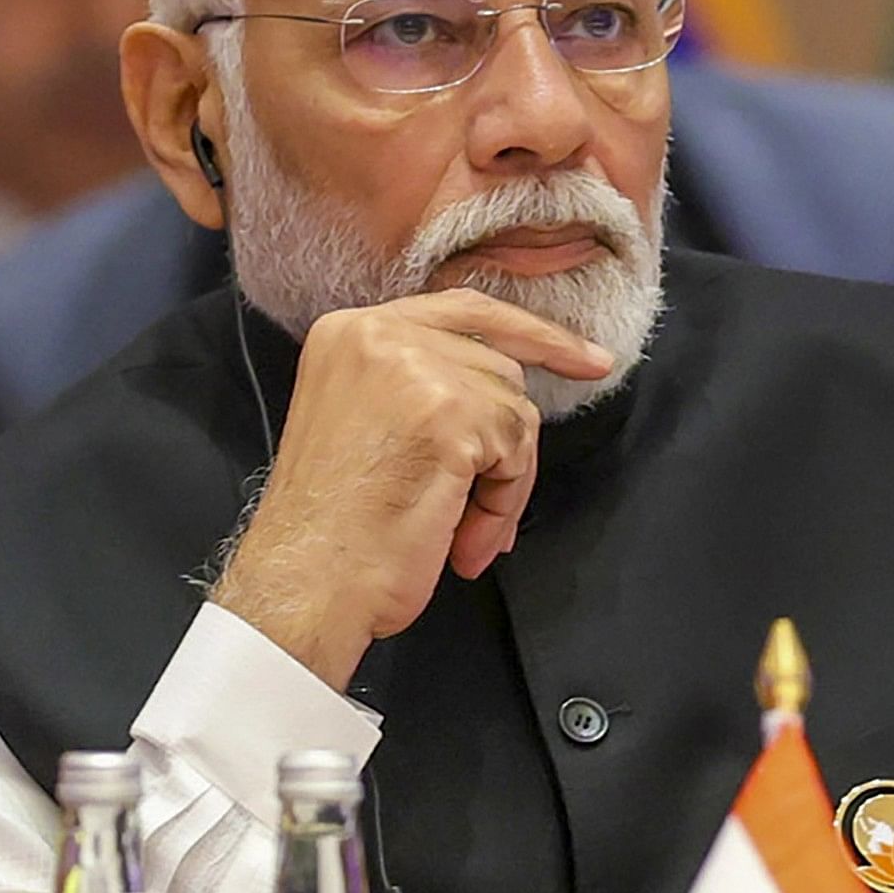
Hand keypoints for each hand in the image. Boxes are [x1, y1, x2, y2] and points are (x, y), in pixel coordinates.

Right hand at [210, 289, 614, 687]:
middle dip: (504, 440)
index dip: (532, 334)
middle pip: (497, 366)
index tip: (586, 360)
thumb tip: (505, 394)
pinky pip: (517, 450)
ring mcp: (415, 368)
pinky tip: (462, 537)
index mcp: (350, 331)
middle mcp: (377, 333)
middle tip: (482, 508)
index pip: (466, 311)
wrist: (307, 581)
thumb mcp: (364, 421)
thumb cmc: (334, 529)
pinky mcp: (449, 413)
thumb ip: (420, 385)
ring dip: (503, 480)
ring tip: (459, 531)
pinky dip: (503, 502)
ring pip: (514, 409)